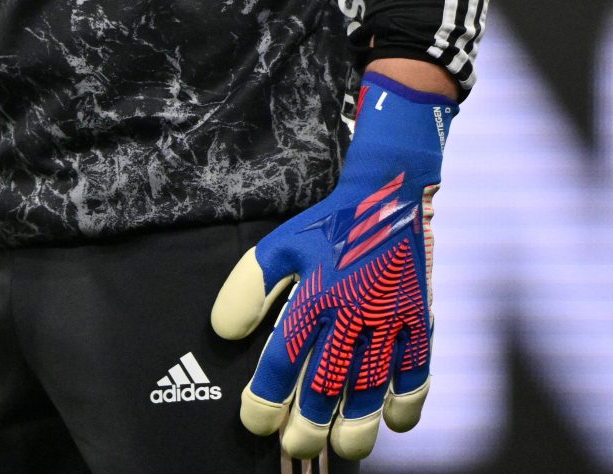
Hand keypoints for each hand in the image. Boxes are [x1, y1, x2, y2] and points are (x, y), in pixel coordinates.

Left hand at [211, 72, 455, 460]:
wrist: (388, 197)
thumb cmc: (326, 227)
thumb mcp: (278, 246)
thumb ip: (249, 289)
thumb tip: (224, 334)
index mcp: (315, 294)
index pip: (285, 357)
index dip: (267, 394)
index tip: (254, 420)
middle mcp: (354, 313)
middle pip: (330, 382)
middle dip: (310, 421)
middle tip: (296, 446)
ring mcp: (393, 320)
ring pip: (374, 385)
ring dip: (357, 423)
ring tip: (343, 447)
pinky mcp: (421, 322)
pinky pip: (418, 371)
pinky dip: (407, 400)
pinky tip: (393, 422)